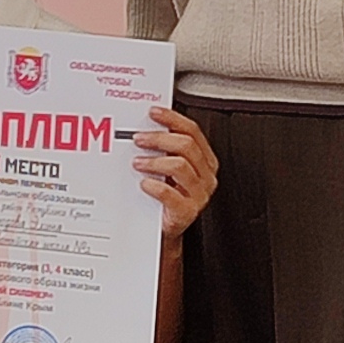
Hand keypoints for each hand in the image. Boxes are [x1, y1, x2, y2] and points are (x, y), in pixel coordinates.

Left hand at [135, 106, 217, 238]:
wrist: (164, 229)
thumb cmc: (166, 196)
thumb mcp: (169, 168)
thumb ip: (165, 148)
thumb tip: (146, 125)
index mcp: (205, 161)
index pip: (193, 132)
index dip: (173, 119)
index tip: (154, 112)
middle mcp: (205, 176)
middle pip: (187, 146)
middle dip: (159, 138)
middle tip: (139, 139)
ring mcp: (199, 195)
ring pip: (179, 166)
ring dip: (154, 161)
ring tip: (137, 162)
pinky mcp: (187, 212)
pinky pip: (170, 194)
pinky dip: (154, 186)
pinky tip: (144, 183)